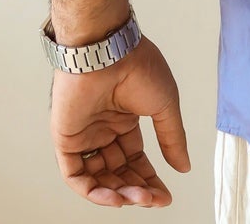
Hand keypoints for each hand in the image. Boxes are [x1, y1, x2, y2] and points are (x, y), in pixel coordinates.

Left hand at [50, 34, 190, 206]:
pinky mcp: (66, 139)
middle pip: (119, 172)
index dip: (149, 180)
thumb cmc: (137, 66)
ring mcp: (84, 135)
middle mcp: (103, 129)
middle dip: (136, 190)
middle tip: (152, 200)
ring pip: (98, 178)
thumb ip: (172, 138)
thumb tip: (183, 166)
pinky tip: (114, 196)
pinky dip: (93, 191)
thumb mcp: (165, 105)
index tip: (164, 197)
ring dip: (118, 193)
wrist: (109, 50)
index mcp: (124, 119)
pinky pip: (75, 175)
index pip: (135, 160)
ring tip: (137, 198)